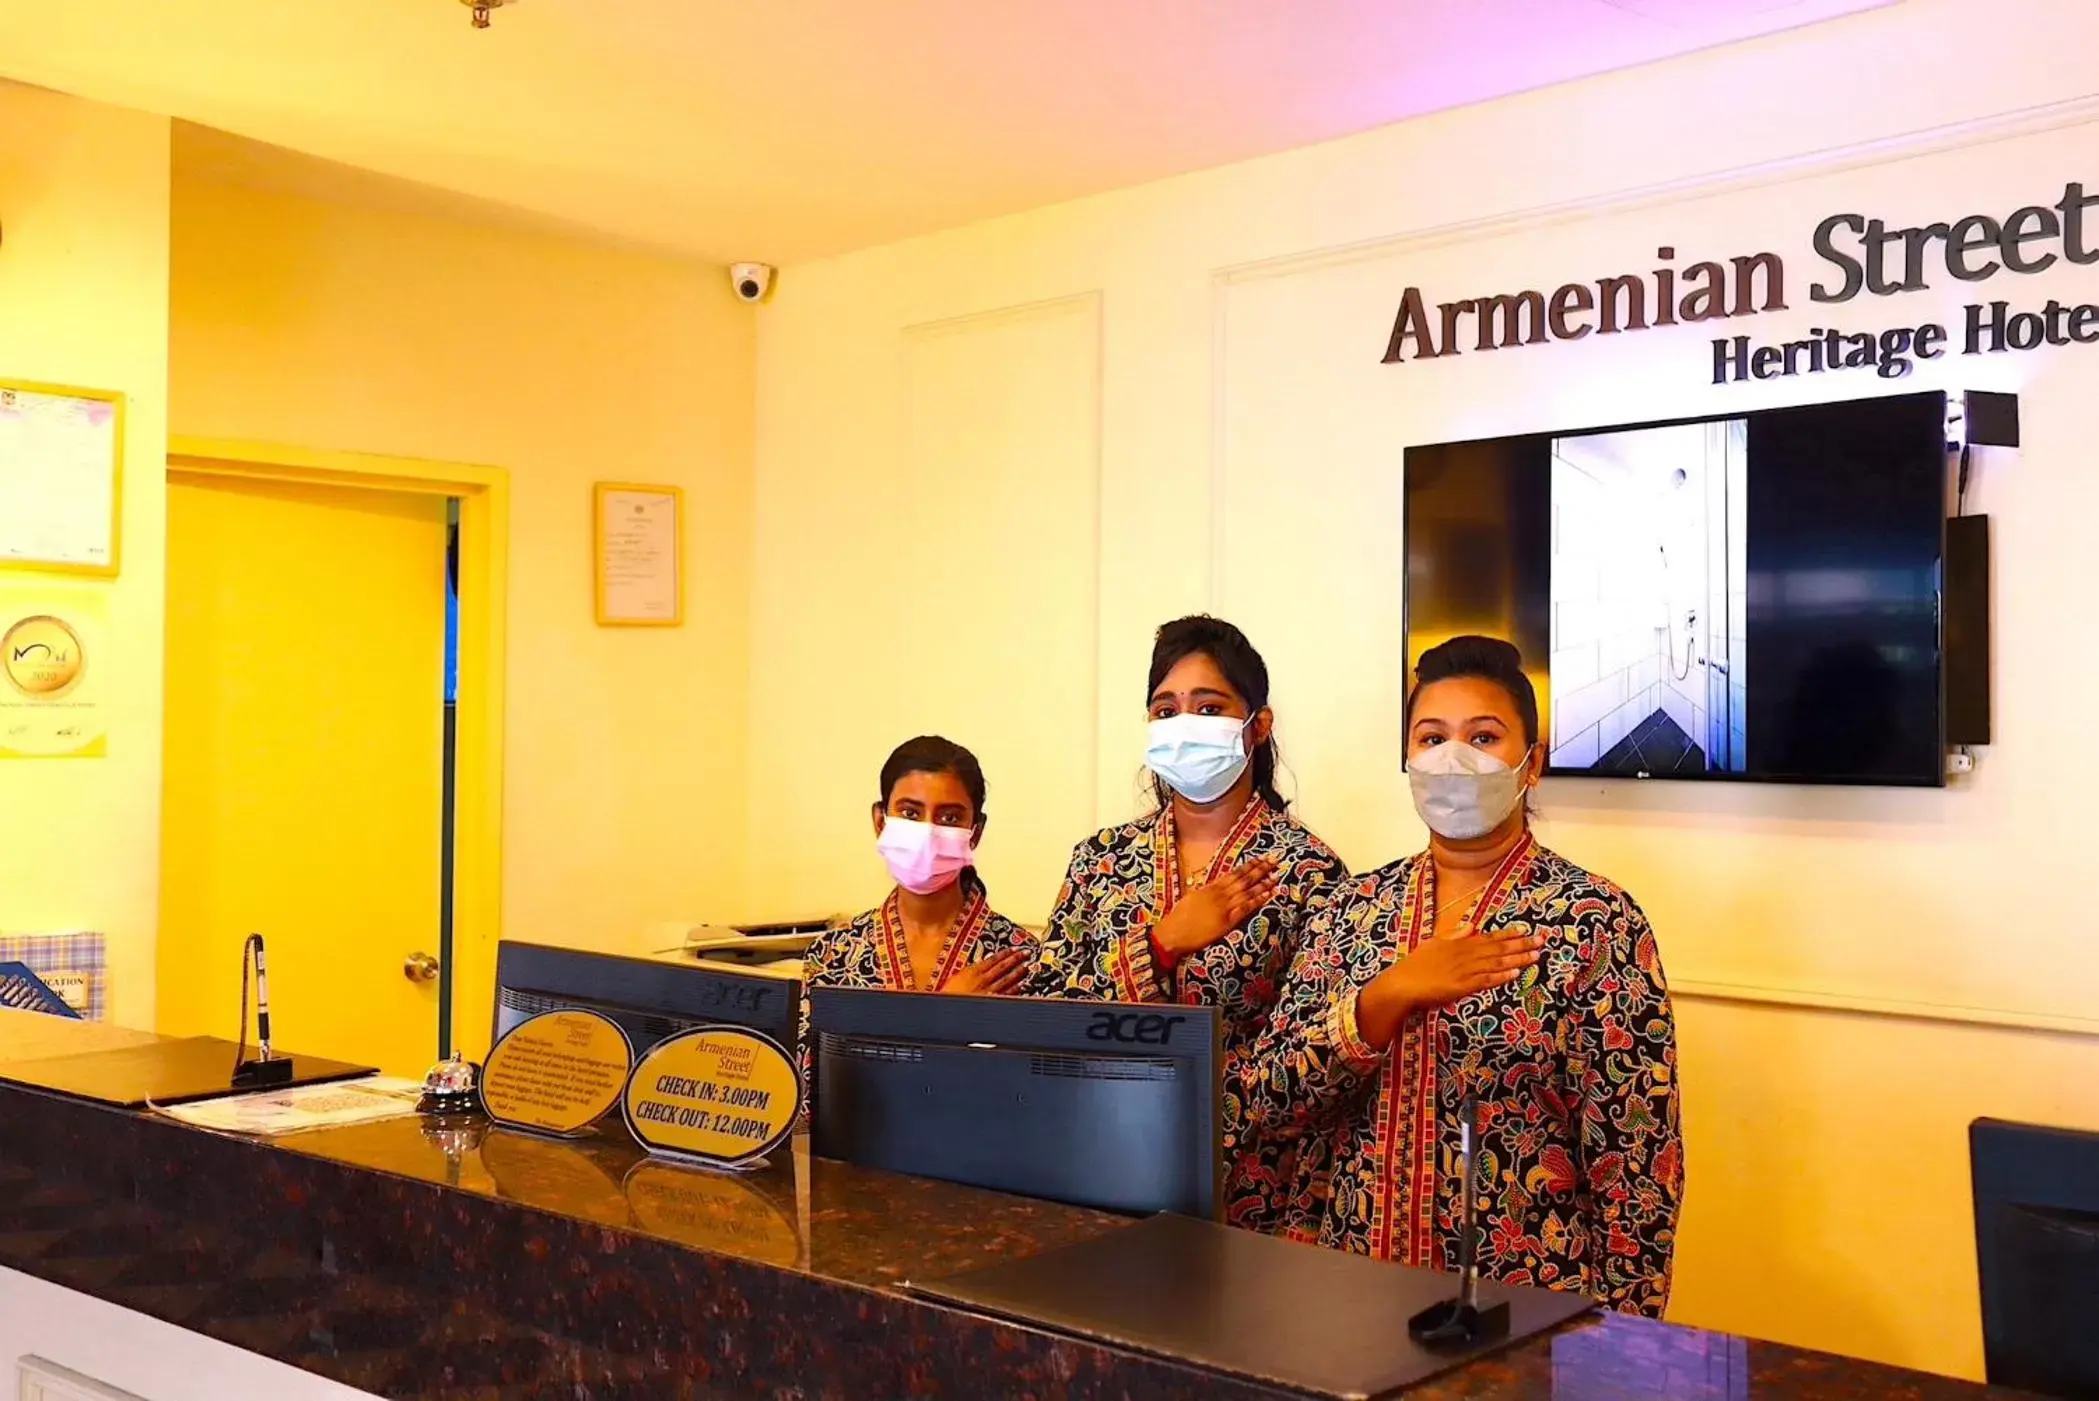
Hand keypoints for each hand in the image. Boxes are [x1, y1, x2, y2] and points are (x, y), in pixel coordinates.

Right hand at [943, 947, 1031, 995]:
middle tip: (1027, 953)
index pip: (993, 959)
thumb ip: (968, 972)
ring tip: (1027, 967)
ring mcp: (989, 991)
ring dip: (1019, 972)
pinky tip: (1022, 985)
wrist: (947, 1011)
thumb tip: (975, 967)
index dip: (1005, 953)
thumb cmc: (948, 995)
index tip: (1014, 949)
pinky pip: (1007, 993)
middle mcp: (984, 980)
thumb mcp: (954, 978)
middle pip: (1003, 967)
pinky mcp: (993, 1002)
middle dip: (1016, 959)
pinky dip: (1016, 988)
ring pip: (1008, 979)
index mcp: (973, 971)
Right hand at [1153, 858, 1281, 958]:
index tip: (1260, 859)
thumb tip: (1214, 886)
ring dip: (1264, 883)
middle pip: (1244, 879)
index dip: (1248, 866)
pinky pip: (1246, 908)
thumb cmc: (1179, 917)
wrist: (1174, 932)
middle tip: (1274, 861)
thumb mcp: (1192, 897)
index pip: (1234, 873)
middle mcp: (1219, 894)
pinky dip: (1258, 900)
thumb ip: (1206, 891)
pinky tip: (1269, 894)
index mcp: (1210, 887)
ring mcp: (1224, 907)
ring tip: (1276, 876)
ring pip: (1248, 891)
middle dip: (1260, 869)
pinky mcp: (1227, 921)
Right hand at [1354, 928, 1545, 1049]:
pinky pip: (1486, 981)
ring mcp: (1464, 970)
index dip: (1508, 934)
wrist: (1403, 984)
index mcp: (1459, 944)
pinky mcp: (1462, 986)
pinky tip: (1516, 974)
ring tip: (1536, 956)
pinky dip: (1501, 977)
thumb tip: (1472, 925)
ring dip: (1517, 959)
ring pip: (1496, 964)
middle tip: (1542, 941)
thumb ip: (1454, 934)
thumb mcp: (1434, 943)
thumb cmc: (1416, 965)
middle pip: (1498, 949)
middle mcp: (1465, 954)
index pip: (1489, 937)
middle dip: (1521, 945)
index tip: (1525, 930)